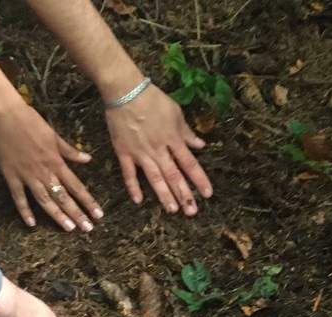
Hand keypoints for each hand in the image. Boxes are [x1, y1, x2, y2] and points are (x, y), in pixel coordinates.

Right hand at [0, 102, 100, 231]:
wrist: (4, 113)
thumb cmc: (30, 120)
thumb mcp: (54, 135)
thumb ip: (70, 151)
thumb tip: (88, 159)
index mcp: (56, 162)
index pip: (76, 187)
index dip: (88, 202)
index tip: (99, 215)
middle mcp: (44, 172)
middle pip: (63, 197)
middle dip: (77, 214)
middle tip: (88, 229)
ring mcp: (27, 176)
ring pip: (45, 200)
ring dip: (57, 215)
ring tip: (69, 229)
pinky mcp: (11, 175)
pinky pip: (18, 196)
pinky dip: (24, 210)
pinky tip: (31, 223)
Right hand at [105, 85, 212, 215]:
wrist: (124, 89)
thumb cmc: (152, 99)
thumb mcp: (175, 112)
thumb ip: (187, 132)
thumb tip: (201, 145)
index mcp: (173, 139)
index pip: (190, 164)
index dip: (199, 180)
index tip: (208, 194)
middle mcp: (158, 149)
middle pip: (174, 176)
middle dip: (184, 195)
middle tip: (191, 212)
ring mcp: (140, 152)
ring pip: (154, 178)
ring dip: (164, 195)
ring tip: (172, 210)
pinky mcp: (123, 152)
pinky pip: (128, 172)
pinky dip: (133, 186)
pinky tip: (138, 200)